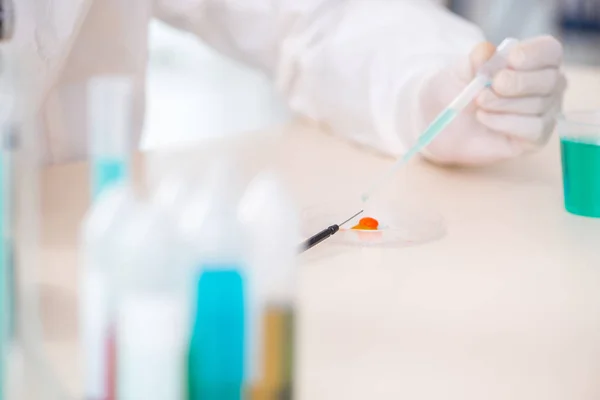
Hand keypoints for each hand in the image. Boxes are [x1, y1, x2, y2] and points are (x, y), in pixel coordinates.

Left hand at [418, 36, 566, 165]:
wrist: (444, 123)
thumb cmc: (457, 91)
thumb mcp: (460, 70)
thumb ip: (476, 58)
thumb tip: (488, 50)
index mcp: (534, 59)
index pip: (550, 50)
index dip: (533, 54)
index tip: (511, 60)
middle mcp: (547, 84)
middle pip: (549, 79)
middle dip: (516, 83)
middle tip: (485, 89)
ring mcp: (545, 111)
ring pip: (539, 105)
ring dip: (503, 104)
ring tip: (478, 103)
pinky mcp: (537, 136)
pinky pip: (534, 129)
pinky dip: (505, 123)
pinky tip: (484, 118)